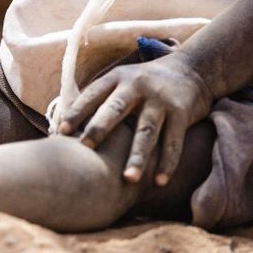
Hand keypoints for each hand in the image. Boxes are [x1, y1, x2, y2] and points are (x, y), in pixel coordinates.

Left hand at [56, 54, 213, 185]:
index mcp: (117, 78)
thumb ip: (100, 99)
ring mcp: (160, 99)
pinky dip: (167, 163)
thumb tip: (62, 126)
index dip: (76, 112)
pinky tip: (159, 182)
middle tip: (85, 148)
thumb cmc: (146, 83)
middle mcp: (137, 86)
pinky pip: (173, 141)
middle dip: (100, 129)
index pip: (92, 95)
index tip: (60, 132)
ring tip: (128, 179)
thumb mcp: (122, 80)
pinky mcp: (181, 112)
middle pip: (115, 110)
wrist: (192, 69)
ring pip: (146, 131)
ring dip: (137, 157)